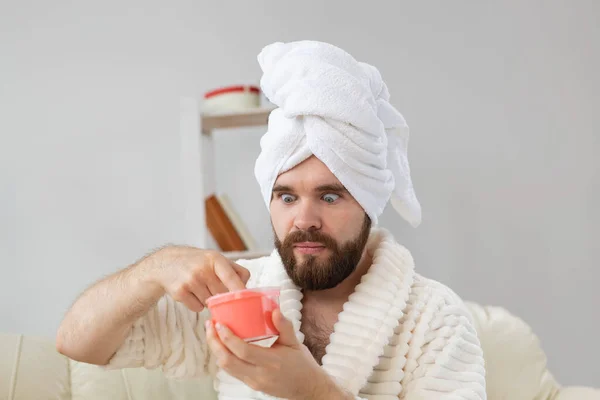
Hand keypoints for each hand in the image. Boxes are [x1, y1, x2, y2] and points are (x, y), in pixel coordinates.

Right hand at [145, 246, 249, 311]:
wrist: (166, 264)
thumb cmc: (197, 262)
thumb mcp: (215, 258)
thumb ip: (235, 270)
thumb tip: (247, 288)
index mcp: (215, 259)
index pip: (231, 278)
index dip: (240, 291)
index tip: (247, 300)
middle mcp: (203, 269)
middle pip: (222, 294)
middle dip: (220, 295)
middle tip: (213, 287)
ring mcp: (190, 281)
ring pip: (210, 303)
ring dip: (208, 300)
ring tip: (199, 287)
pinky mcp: (180, 293)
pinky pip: (198, 308)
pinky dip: (197, 304)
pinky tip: (191, 293)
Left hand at [206, 308, 351, 399]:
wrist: (307, 388)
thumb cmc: (302, 364)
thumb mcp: (295, 342)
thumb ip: (284, 326)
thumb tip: (274, 310)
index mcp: (271, 362)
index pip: (243, 351)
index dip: (228, 338)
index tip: (219, 324)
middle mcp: (259, 375)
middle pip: (228, 361)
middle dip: (214, 343)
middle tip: (210, 325)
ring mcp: (253, 382)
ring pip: (226, 368)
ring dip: (216, 350)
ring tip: (212, 333)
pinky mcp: (251, 385)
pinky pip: (232, 371)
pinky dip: (224, 357)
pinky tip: (222, 345)